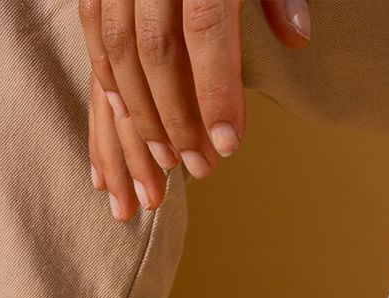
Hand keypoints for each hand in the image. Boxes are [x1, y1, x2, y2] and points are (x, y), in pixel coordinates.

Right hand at [81, 1, 310, 219]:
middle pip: (153, 51)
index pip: (203, 27)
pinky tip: (114, 147)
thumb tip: (295, 36)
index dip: (214, 92)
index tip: (228, 146)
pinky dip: (104, 98)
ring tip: (157, 178)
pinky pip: (92, 44)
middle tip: (199, 170)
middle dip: (175, 120)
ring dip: (134, 124)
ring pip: (115, 54)